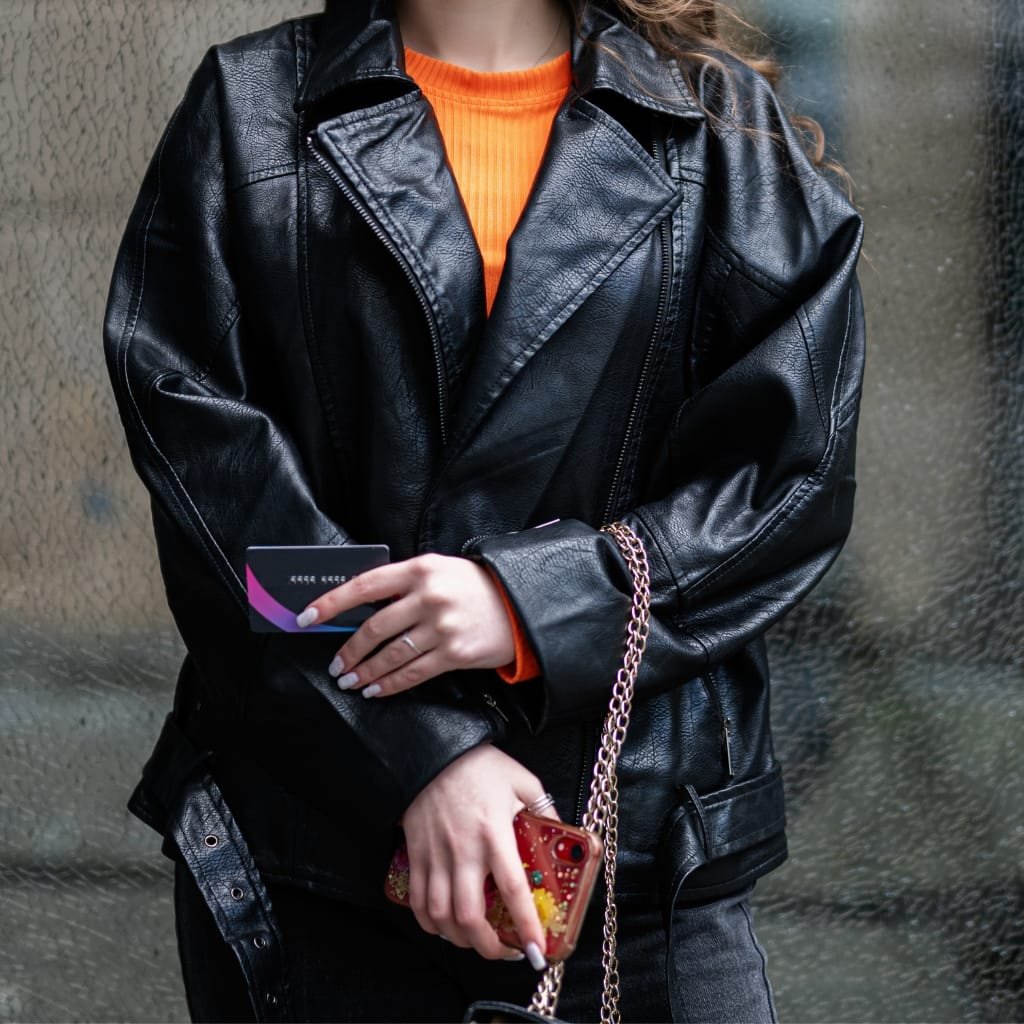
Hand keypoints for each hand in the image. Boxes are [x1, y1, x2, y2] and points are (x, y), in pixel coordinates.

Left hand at [297, 553, 515, 697]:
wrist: (520, 605)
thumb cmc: (474, 587)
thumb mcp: (440, 570)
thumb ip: (404, 584)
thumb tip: (361, 608)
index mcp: (420, 569)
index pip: (365, 585)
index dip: (332, 603)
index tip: (308, 618)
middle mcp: (429, 596)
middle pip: (374, 627)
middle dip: (349, 650)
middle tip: (336, 665)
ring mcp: (442, 626)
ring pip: (390, 655)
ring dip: (365, 672)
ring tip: (350, 681)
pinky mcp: (455, 653)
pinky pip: (412, 673)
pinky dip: (389, 684)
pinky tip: (376, 690)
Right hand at [401, 743, 558, 964]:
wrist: (432, 751)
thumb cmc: (479, 765)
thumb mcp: (521, 780)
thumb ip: (544, 807)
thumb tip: (561, 830)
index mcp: (494, 833)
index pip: (512, 888)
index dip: (525, 925)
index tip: (537, 950)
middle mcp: (463, 850)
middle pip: (469, 916)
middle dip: (488, 947)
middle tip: (506, 952)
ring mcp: (435, 855)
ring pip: (441, 916)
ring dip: (459, 939)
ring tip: (478, 941)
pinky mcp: (416, 855)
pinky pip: (418, 902)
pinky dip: (430, 923)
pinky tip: (445, 926)